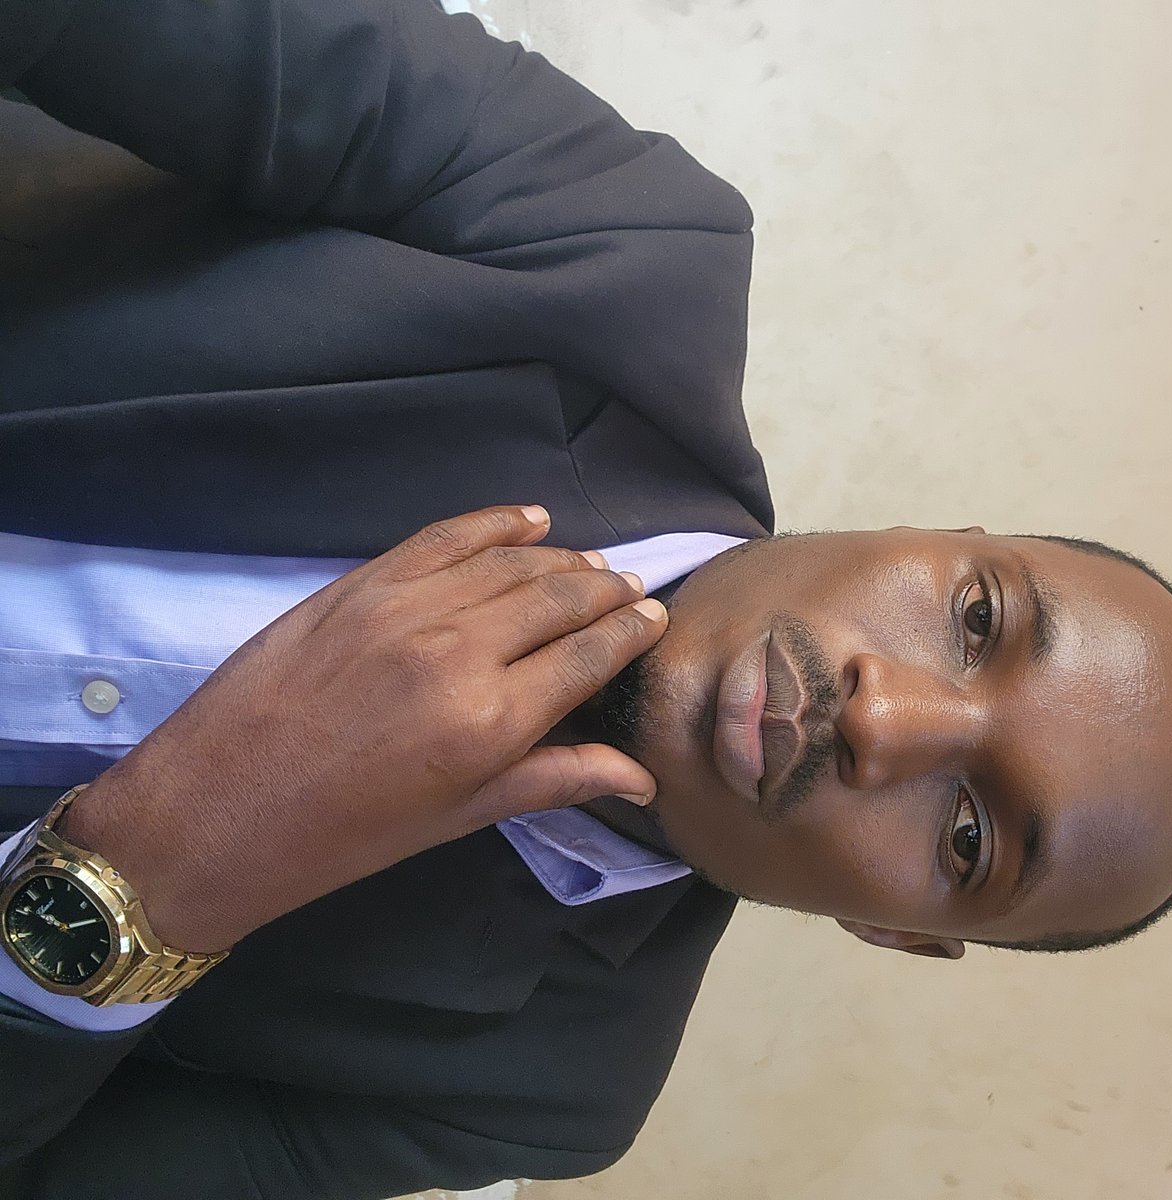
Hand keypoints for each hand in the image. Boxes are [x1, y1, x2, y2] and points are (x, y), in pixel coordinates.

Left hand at [57, 506, 666, 952]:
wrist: (212, 811)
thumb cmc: (343, 836)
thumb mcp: (457, 817)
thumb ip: (553, 779)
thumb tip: (642, 776)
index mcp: (490, 721)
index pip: (588, 656)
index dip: (630, 633)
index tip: (656, 617)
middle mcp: (459, 651)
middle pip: (559, 599)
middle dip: (606, 591)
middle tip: (633, 588)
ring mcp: (407, 607)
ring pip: (510, 563)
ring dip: (561, 560)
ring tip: (591, 566)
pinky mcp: (361, 584)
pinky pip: (444, 537)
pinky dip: (494, 523)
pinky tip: (529, 519)